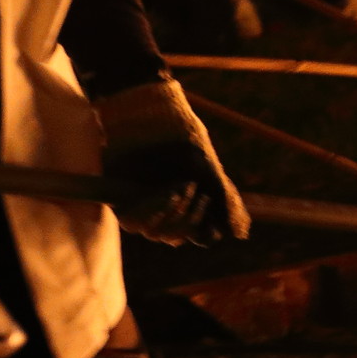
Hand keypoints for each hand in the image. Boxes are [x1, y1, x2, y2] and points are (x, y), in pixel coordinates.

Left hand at [95, 79, 248, 247]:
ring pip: (154, 234)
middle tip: (196, 191)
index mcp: (186, 205)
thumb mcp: (210, 170)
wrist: (154, 119)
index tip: (209, 219)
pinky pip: (134, 223)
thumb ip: (224, 201)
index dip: (202, 233)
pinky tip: (167, 193)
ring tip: (182, 187)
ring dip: (174, 214)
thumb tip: (237, 233)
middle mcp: (162, 210)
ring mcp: (140, 207)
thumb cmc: (183, 140)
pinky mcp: (120, 201)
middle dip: (189, 218)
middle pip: (173, 238)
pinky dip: (155, 210)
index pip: (193, 237)